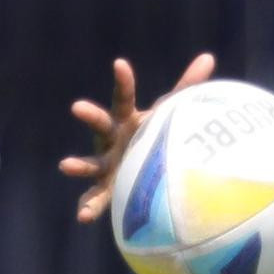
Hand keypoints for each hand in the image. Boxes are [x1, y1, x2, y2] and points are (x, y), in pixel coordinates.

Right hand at [60, 51, 215, 224]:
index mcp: (125, 120)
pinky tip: (83, 216)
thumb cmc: (156, 134)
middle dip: (90, 116)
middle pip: (100, 125)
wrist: (145, 165)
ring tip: (65, 165)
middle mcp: (111, 140)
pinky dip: (88, 206)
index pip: (124, 98)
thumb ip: (186, 86)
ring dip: (79, 165)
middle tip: (77, 106)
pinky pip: (96, 197)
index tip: (120, 64)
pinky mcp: (107, 188)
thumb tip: (208, 56)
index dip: (123, 82)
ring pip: (91, 164)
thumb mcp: (169, 112)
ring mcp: (106, 164)